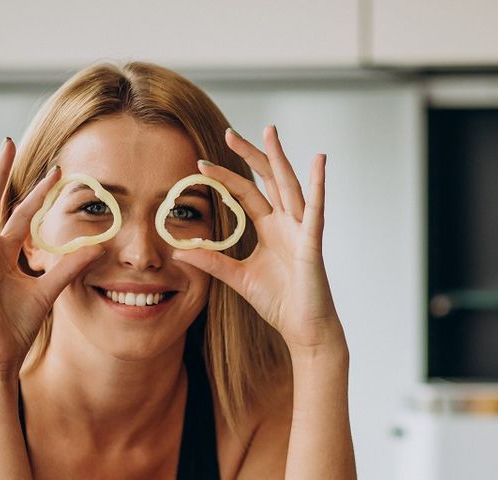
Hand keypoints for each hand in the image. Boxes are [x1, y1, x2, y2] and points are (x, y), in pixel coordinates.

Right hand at [0, 140, 103, 374]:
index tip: (57, 171)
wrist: (0, 354)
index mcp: (5, 252)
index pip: (22, 214)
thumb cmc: (17, 325)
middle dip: (0, 173)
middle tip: (7, 142)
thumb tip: (98, 248)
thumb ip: (69, 268)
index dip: (38, 193)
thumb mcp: (49, 291)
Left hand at [172, 126, 344, 355]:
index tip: (202, 165)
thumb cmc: (279, 303)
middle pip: (268, 180)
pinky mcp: (312, 242)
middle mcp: (287, 223)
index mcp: (271, 229)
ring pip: (289, 186)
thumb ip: (212, 261)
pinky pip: (316, 210)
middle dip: (251, 155)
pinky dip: (318, 185)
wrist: (303, 328)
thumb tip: (179, 250)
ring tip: (270, 133)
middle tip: (230, 133)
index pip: (246, 194)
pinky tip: (319, 162)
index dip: (226, 177)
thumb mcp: (237, 278)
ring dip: (279, 158)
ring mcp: (302, 230)